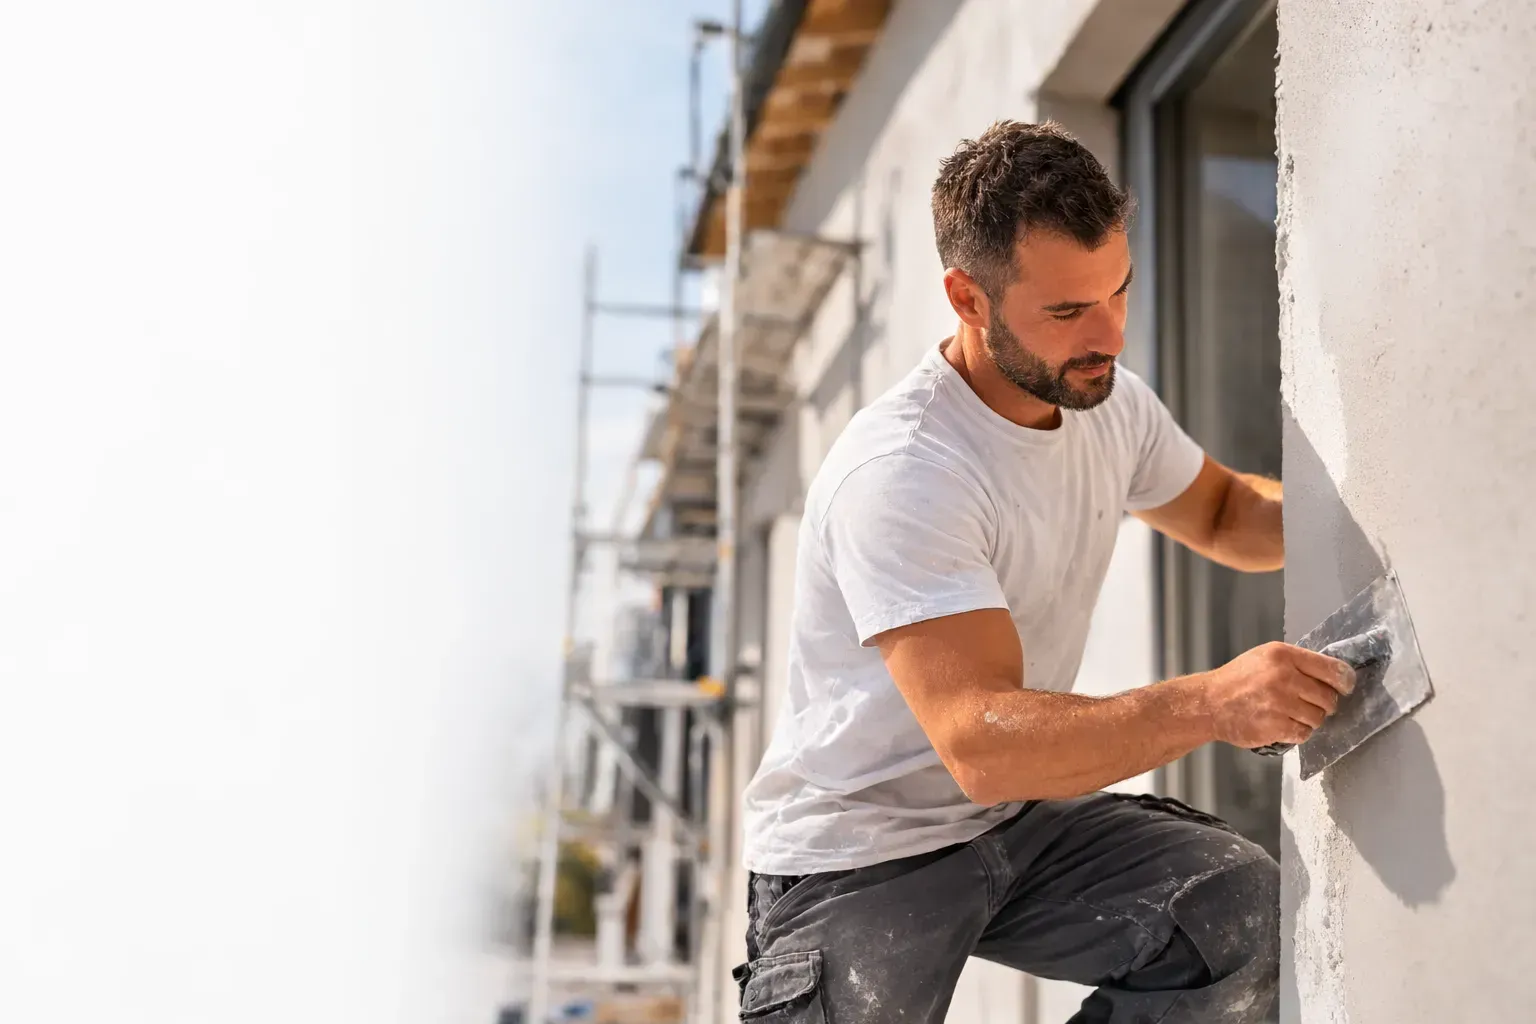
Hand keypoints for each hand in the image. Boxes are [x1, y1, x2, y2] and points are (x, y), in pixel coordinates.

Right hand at [1202, 642, 1355, 748]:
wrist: (1208, 703)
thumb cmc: (1237, 679)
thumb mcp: (1264, 658)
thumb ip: (1296, 663)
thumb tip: (1333, 675)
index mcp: (1283, 655)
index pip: (1332, 669)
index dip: (1344, 681)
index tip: (1345, 687)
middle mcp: (1283, 677)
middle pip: (1328, 697)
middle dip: (1324, 703)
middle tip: (1310, 703)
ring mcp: (1279, 703)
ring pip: (1318, 717)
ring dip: (1310, 719)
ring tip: (1292, 714)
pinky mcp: (1275, 725)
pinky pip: (1304, 733)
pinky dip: (1297, 732)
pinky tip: (1284, 725)